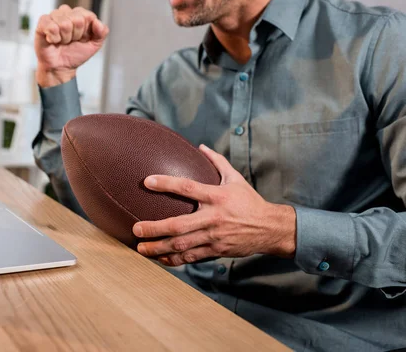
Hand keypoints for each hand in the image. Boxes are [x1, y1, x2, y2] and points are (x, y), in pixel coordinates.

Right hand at [35, 5, 108, 87]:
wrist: (61, 67)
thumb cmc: (75, 54)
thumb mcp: (94, 45)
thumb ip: (102, 33)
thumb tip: (97, 22)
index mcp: (80, 15)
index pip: (88, 15)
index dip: (86, 31)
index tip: (81, 38)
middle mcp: (67, 13)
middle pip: (77, 19)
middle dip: (75, 35)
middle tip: (70, 41)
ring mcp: (54, 16)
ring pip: (64, 23)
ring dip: (64, 38)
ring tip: (61, 41)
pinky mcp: (42, 22)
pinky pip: (51, 27)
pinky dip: (54, 38)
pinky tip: (52, 40)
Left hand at [133, 145, 296, 265]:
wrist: (270, 228)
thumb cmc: (249, 201)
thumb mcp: (236, 178)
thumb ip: (217, 162)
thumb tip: (201, 146)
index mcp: (217, 196)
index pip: (188, 187)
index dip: (166, 184)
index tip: (146, 182)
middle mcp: (213, 218)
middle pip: (179, 225)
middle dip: (154, 228)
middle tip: (135, 228)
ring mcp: (214, 237)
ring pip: (182, 245)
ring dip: (159, 248)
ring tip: (140, 248)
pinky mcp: (216, 251)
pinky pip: (191, 257)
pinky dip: (174, 259)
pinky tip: (160, 258)